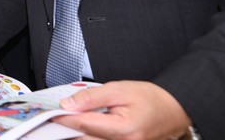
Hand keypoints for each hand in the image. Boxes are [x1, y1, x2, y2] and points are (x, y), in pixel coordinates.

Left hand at [54, 81, 191, 139]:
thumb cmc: (151, 99)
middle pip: (84, 138)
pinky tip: (84, 126)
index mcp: (123, 130)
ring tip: (70, 119)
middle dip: (67, 127)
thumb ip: (91, 97)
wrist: (173, 109)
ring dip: (77, 132)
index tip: (51, 111)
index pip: (83, 125)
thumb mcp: (118, 89)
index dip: (64, 117)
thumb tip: (68, 104)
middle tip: (55, 115)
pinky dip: (88, 136)